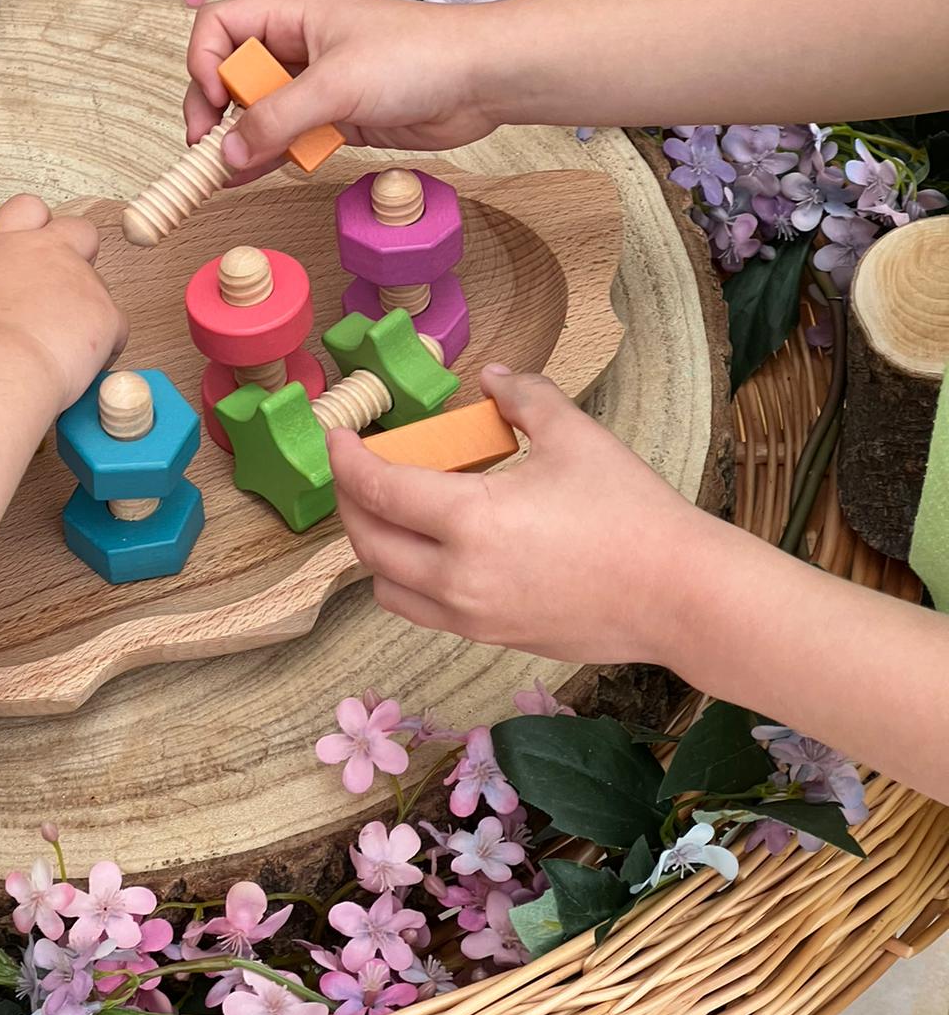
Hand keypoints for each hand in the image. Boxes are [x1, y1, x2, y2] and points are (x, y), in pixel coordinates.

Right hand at [0, 195, 127, 412]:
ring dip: (87, 312)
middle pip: (80, 231)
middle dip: (80, 254)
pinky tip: (80, 364)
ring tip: (61, 347)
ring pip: (100, 287)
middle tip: (63, 290)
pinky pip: (117, 327)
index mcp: (5, 247)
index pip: (28, 209)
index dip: (37, 226)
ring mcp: (81, 281)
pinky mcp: (107, 314)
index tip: (34, 247)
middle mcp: (48, 254)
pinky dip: (105, 346)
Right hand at [183, 0, 498, 180]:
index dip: (205, 63)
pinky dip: (271, 156)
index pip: (221, 28)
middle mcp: (299, 47)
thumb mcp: (335, 85)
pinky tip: (253, 177)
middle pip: (233, 75)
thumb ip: (277, 120)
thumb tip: (228, 155)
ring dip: (241, 141)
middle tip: (207, 149)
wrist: (481, 80)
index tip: (215, 105)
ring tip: (224, 175)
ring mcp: (319, 85)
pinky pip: (291, 138)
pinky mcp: (339, 119)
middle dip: (216, 111)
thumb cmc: (416, 57)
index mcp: (293, 16)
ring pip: (260, 112)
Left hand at [329, 365, 720, 666]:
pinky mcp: (491, 638)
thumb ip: (524, 397)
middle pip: (367, 541)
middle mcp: (456, 577)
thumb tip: (494, 376)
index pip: (378, 489)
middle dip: (349, 501)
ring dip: (373, 546)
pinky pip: (422, 609)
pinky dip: (406, 578)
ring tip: (389, 510)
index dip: (345, 459)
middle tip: (356, 468)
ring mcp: (471, 616)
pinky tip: (431, 548)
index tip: (335, 435)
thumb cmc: (631, 514)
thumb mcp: (575, 436)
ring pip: (386, 586)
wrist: (679, 596)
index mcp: (469, 521)